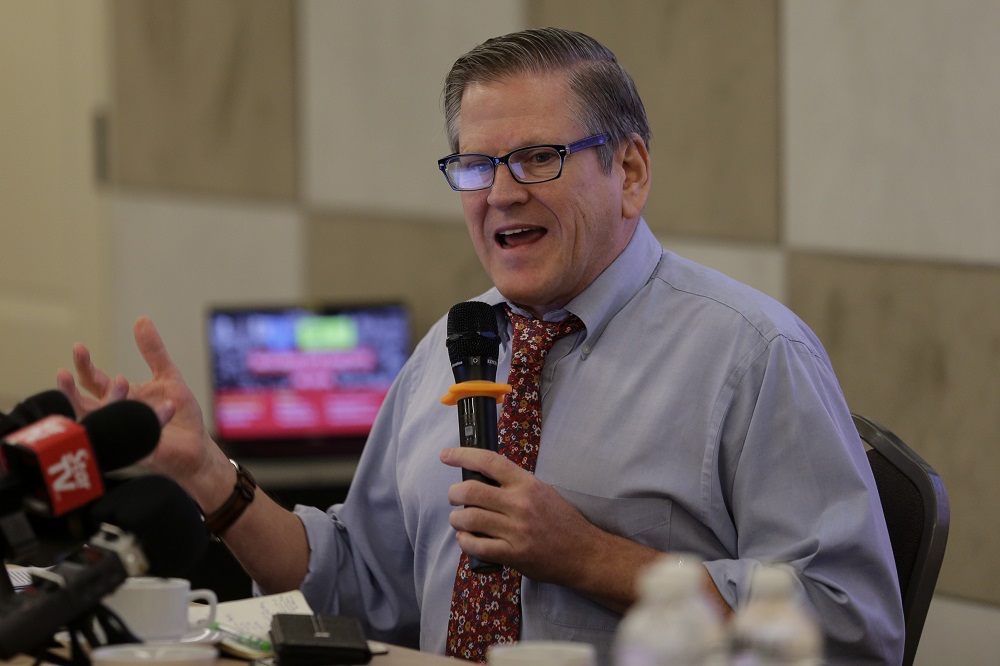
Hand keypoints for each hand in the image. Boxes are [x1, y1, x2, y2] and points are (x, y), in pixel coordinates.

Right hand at [56, 316, 227, 491]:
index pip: (93, 382)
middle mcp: (116, 416)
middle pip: (84, 404)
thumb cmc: (180, 414)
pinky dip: (147, 419)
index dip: (84, 366)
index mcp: (120, 398)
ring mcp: (124, 434)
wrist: (197, 447)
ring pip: (101, 422)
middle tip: (66, 372)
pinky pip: (135, 436)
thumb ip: (153, 352)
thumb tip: (141, 319)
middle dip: (72, 390)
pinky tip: (162, 406)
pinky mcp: (141, 449)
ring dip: (108, 401)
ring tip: (121, 379)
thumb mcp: (167, 376)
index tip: (78, 348)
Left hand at [439, 446, 604, 587]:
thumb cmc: (562, 520)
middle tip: (454, 497)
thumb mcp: (542, 491)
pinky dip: (464, 541)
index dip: (463, 455)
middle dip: (453, 493)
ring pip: (469, 519)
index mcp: (527, 484)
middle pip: (471, 491)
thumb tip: (483, 477)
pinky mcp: (514, 554)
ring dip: (456, 519)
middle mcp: (520, 504)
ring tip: (459, 520)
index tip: (446, 455)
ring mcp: (516, 530)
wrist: (583, 552)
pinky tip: (466, 539)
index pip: (489, 461)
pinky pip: (477, 546)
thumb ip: (515, 484)